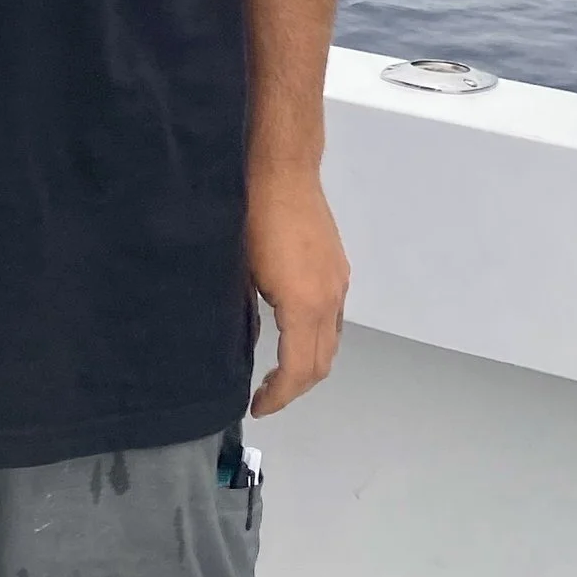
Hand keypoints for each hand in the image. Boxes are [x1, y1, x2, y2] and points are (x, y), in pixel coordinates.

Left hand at [246, 166, 348, 411]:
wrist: (281, 169)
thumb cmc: (252, 215)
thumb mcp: (238, 274)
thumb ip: (243, 316)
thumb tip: (241, 345)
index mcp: (305, 304)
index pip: (299, 370)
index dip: (279, 396)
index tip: (258, 406)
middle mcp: (330, 298)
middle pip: (322, 362)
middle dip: (295, 387)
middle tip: (265, 396)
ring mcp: (338, 281)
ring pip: (331, 340)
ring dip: (308, 363)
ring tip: (277, 372)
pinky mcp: (337, 267)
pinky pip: (333, 317)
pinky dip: (315, 338)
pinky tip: (290, 334)